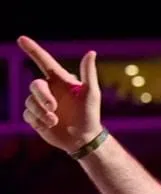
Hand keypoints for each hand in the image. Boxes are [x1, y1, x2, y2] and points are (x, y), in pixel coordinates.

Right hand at [17, 35, 103, 151]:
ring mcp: (41, 104)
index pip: (44, 61)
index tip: (21, 39)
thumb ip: (88, 73)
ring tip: (55, 121)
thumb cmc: (90, 115)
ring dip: (41, 112)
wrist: (84, 138)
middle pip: (35, 85)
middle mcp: (48, 90)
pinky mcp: (36, 117)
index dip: (32, 50)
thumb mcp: (91, 93)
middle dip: (42, 96)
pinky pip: (28, 115)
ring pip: (30, 102)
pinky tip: (49, 126)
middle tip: (52, 107)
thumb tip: (91, 52)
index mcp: (60, 81)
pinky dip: (38, 121)